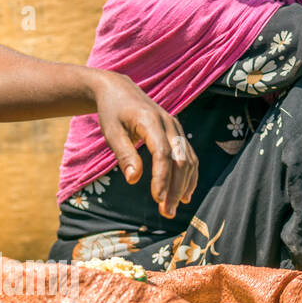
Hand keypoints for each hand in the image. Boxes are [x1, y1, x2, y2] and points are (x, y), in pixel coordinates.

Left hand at [88, 70, 197, 218]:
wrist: (119, 90)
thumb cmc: (112, 112)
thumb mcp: (111, 132)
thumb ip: (124, 154)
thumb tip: (134, 180)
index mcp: (150, 121)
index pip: (163, 154)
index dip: (162, 178)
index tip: (157, 199)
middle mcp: (170, 123)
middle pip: (180, 160)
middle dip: (175, 188)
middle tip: (166, 212)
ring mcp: (177, 127)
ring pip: (189, 160)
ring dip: (184, 186)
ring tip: (173, 208)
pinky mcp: (178, 133)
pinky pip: (189, 156)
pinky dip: (189, 176)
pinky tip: (184, 194)